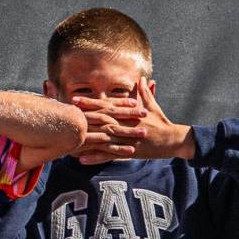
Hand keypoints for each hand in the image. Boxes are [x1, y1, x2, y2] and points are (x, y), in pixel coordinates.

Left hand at [73, 83, 193, 162]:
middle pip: (100, 120)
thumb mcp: (152, 106)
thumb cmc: (161, 122)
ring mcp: (125, 138)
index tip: (75, 99)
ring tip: (68, 139)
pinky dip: (96, 157)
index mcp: (127, 113)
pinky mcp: (128, 152)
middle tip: (66, 115)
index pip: (105, 106)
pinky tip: (82, 160)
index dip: (90, 102)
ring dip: (85, 138)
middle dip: (82, 117)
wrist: (172, 139)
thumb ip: (144, 92)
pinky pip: (109, 155)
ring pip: (102, 138)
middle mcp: (124, 124)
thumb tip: (142, 78)